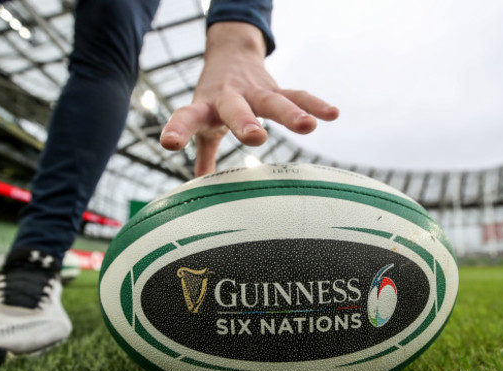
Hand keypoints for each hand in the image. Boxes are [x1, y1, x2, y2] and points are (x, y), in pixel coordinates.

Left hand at [159, 22, 338, 176]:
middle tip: (256, 138)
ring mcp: (254, 91)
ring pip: (273, 101)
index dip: (179, 130)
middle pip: (236, 108)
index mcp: (204, 107)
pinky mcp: (275, 87)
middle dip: (246, 122)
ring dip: (290, 114)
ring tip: (309, 127)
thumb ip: (202, 152)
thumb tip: (197, 184)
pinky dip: (314, 104)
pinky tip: (332, 114)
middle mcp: (228, 96)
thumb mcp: (202, 121)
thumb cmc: (213, 99)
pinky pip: (296, 94)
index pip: (187, 117)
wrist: (229, 54)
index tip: (169, 144)